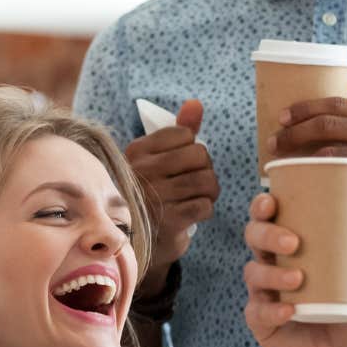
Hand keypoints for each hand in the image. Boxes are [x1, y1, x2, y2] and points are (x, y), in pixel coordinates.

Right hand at [124, 99, 217, 293]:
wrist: (137, 242)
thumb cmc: (152, 194)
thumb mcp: (159, 159)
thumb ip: (179, 130)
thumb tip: (196, 104)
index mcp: (138, 151)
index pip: (185, 134)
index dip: (192, 149)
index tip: (182, 164)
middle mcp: (143, 171)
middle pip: (200, 155)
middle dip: (206, 170)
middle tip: (196, 183)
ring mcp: (155, 196)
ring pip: (207, 181)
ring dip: (209, 191)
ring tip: (198, 197)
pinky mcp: (168, 221)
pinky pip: (205, 206)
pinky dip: (205, 209)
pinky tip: (192, 213)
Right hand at [243, 193, 346, 346]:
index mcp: (290, 248)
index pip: (269, 219)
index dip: (262, 206)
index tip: (272, 200)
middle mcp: (271, 266)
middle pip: (254, 239)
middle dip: (267, 234)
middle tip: (293, 242)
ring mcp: (263, 294)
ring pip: (253, 273)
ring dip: (272, 273)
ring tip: (298, 278)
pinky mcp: (261, 322)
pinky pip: (259, 312)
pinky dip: (273, 311)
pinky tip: (289, 312)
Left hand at [270, 99, 346, 243]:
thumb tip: (311, 129)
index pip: (335, 103)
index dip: (304, 109)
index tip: (281, 118)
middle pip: (327, 124)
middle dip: (293, 132)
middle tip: (273, 143)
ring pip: (329, 150)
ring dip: (297, 155)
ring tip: (278, 163)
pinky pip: (339, 176)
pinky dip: (314, 176)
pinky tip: (299, 181)